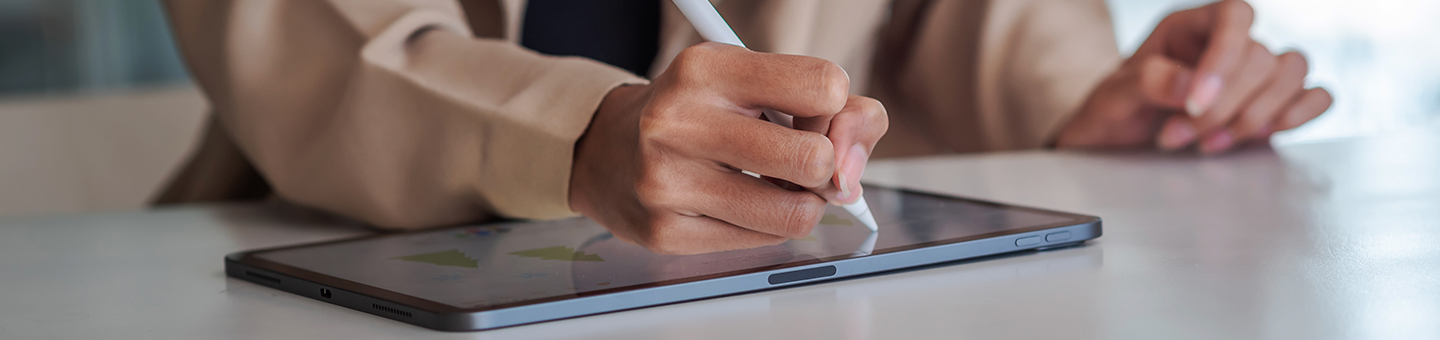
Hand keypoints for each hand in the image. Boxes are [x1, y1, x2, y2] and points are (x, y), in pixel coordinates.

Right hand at [568, 43, 888, 254]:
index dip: (835, 108)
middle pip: (814, 157)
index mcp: (705, 69)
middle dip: (824, 166)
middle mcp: (678, 122)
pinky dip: (768, 226)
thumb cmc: (699, 112)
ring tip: (776, 186)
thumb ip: (832, 107)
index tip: (812, 114)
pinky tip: (741, 204)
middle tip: (802, 160)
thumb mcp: (754, 82)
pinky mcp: (666, 233)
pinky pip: (762, 242)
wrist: (608, 151)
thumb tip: (853, 168)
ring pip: (795, 213)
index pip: (824, 86)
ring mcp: (668, 182)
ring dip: (803, 204)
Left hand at [1055, 0, 1331, 153]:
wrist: (1115, 142)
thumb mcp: (1113, 96)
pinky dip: (1302, 113)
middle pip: (1261, 57)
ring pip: (1292, 72)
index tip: (1195, 103)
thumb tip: (1190, 85)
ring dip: (1257, 116)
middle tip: (1178, 136)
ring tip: (1208, 145)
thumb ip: (1145, 83)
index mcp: (1190, 27)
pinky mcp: (1271, 106)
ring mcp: (1253, 74)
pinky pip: (1316, 95)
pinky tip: (1267, 134)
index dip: (1225, 57)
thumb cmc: (1113, 110)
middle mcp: (1227, 44)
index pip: (1234, 15)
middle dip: (1223, 108)